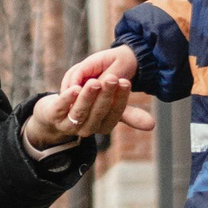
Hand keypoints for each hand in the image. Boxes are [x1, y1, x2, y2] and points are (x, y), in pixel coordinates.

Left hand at [27, 46, 155, 146]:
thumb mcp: (107, 111)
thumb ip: (128, 114)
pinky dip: (68, 98)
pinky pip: (62, 107)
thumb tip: (153, 125)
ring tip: (94, 82)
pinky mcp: (54, 116)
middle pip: (98, 112)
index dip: (120, 98)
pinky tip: (74, 87)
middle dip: (106, 95)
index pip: (114, 113)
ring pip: (81, 111)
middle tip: (112, 78)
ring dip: (88, 97)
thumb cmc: (87, 109)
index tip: (125, 81)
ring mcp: (70, 124)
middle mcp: (87, 129)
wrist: (54, 115)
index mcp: (103, 126)